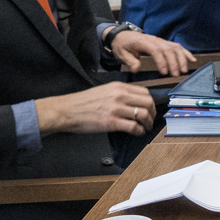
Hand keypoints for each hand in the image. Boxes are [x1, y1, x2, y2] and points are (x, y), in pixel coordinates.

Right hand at [37, 82, 155, 135]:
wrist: (66, 110)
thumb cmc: (82, 102)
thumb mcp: (104, 90)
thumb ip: (119, 93)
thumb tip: (134, 101)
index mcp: (118, 87)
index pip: (145, 92)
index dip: (151, 102)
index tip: (150, 109)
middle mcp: (119, 95)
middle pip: (148, 102)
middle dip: (153, 113)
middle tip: (150, 120)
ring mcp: (116, 108)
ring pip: (143, 114)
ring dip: (147, 123)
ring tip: (145, 128)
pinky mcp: (111, 122)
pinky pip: (133, 127)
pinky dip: (139, 131)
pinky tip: (137, 132)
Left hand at [108, 29, 195, 75]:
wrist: (122, 35)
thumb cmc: (122, 45)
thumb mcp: (121, 53)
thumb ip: (129, 61)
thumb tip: (136, 68)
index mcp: (143, 41)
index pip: (156, 50)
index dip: (162, 61)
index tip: (164, 72)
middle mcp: (154, 40)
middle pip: (168, 49)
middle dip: (174, 62)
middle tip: (176, 74)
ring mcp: (160, 41)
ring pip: (175, 47)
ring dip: (181, 58)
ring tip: (184, 70)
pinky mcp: (164, 43)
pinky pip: (177, 46)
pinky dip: (185, 53)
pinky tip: (191, 60)